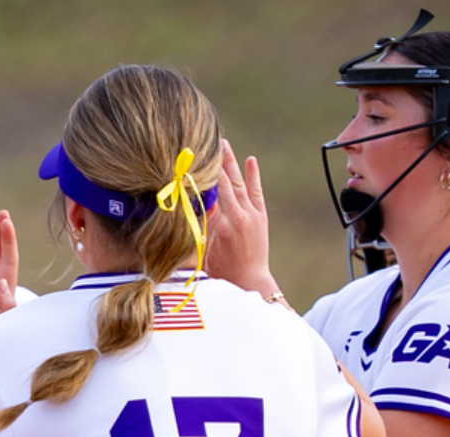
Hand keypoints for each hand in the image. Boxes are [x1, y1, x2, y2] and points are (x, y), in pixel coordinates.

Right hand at [204, 138, 280, 297]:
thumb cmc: (221, 271)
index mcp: (218, 225)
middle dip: (213, 162)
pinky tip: (250, 160)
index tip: (189, 161)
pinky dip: (253, 176)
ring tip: (223, 144)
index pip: (206, 193)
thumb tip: (189, 205)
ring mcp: (250, 214)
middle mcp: (235, 216)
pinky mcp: (260, 216)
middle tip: (206, 143)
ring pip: (238, 183)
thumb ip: (198, 226)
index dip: (198, 176)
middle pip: (222, 182)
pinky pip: (256, 192)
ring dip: (230, 163)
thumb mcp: (203, 249)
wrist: (249, 280)